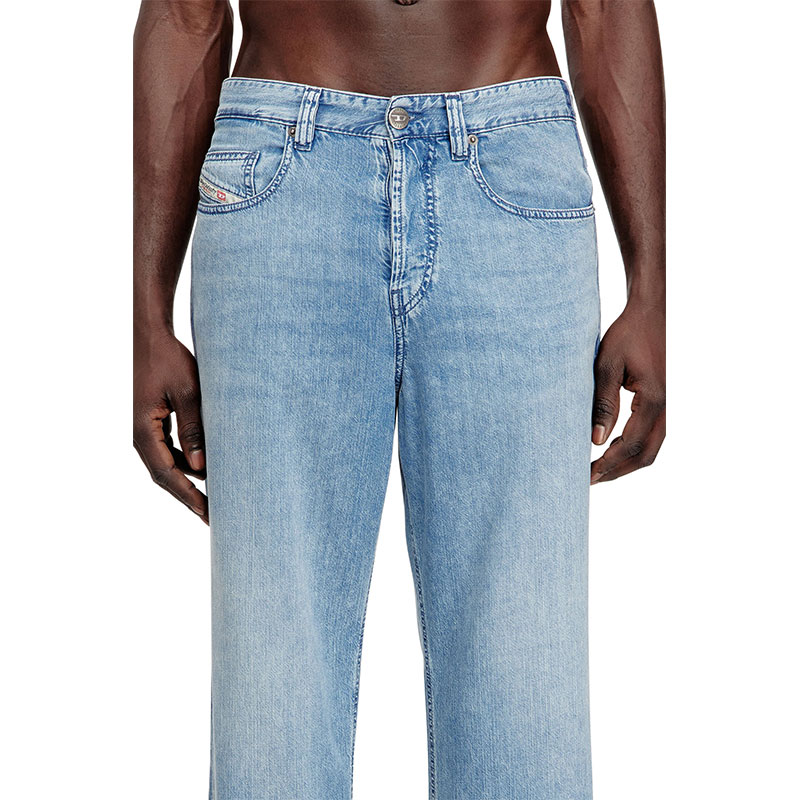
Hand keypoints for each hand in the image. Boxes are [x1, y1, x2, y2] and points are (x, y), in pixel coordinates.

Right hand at [134, 330, 207, 521]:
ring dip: (190, 481)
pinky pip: (171, 451)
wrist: (151, 336)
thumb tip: (202, 467)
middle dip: (189, 497)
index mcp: (144, 431)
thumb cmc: (169, 360)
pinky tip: (208, 469)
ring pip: (169, 465)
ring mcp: (146, 430)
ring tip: (216, 497)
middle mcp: (141, 435)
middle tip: (215, 517)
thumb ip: (194, 429)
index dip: (188, 496)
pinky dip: (188, 463)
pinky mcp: (154, 423)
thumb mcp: (188, 393)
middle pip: (166, 476)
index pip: (167, 474)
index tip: (207, 514)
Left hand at [590, 302, 665, 482]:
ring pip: (651, 448)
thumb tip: (596, 440)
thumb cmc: (626, 335)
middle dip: (617, 471)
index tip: (587, 475)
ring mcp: (668, 405)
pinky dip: (634, 449)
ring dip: (626, 463)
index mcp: (653, 399)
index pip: (631, 444)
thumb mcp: (606, 365)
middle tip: (589, 479)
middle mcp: (665, 407)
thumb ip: (603, 403)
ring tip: (598, 469)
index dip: (609, 464)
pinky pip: (652, 436)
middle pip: (646, 455)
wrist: (651, 313)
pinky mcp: (663, 402)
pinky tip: (611, 449)